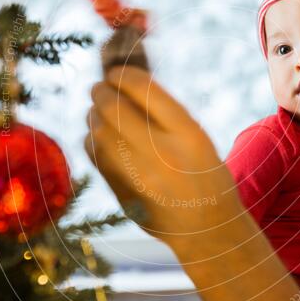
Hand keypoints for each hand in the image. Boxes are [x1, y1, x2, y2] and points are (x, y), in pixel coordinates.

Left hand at [84, 66, 243, 249]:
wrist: (207, 228)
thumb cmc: (204, 175)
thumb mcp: (198, 138)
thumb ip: (164, 113)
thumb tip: (124, 81)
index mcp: (187, 133)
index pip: (143, 89)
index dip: (122, 74)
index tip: (116, 72)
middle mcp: (162, 152)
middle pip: (113, 108)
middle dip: (101, 91)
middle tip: (99, 87)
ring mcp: (138, 175)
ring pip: (98, 131)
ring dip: (94, 114)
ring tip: (98, 110)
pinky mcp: (122, 193)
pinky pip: (94, 155)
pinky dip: (92, 139)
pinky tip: (99, 136)